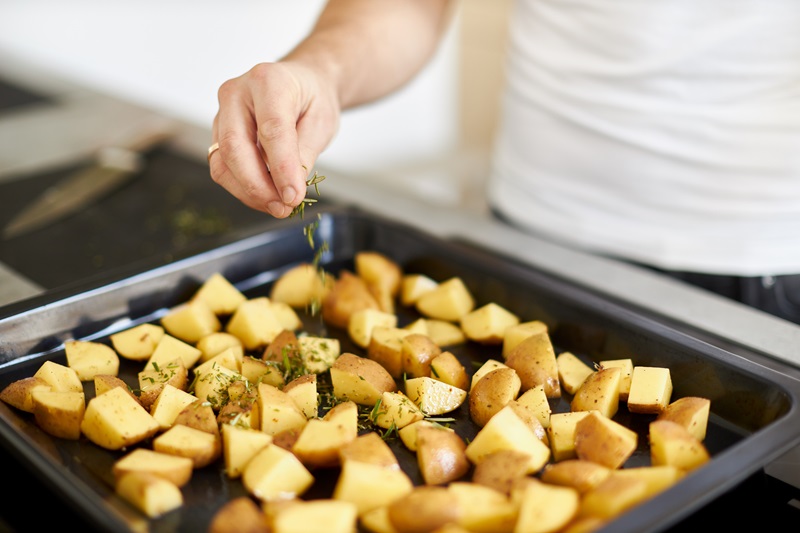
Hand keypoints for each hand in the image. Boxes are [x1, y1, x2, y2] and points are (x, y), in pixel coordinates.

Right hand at [209, 61, 339, 217]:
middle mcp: (237, 93)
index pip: (272, 129)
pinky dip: (243, 188)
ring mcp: (222, 113)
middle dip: (258, 186)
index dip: (282, 168)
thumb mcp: (322, 123)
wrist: (301, 86)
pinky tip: (266, 196)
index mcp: (268, 80)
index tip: (293, 197)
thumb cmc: (312, 100)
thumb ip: (304, 155)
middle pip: (234, 146)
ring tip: (277, 206)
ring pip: (222, 162)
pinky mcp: (217, 133)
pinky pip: (222, 168)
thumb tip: (289, 191)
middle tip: (283, 208)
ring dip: (248, 192)